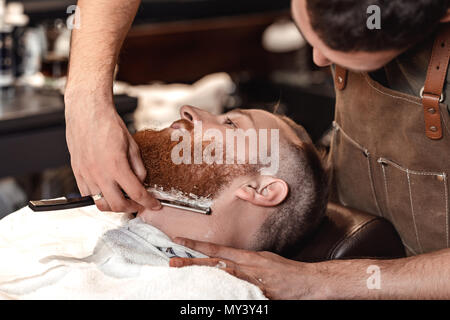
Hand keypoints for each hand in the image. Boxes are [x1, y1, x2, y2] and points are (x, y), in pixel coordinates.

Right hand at [65, 92, 160, 212]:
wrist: (87, 113)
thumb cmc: (109, 125)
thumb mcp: (132, 145)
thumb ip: (138, 168)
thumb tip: (141, 182)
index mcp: (117, 166)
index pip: (136, 193)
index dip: (148, 203)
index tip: (154, 205)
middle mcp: (100, 174)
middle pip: (118, 205)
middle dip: (132, 208)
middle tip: (139, 204)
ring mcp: (87, 175)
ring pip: (101, 203)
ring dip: (114, 204)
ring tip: (123, 198)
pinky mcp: (77, 173)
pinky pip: (88, 195)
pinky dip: (100, 197)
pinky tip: (108, 190)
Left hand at [169, 238, 325, 299]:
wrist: (305, 281)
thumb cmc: (283, 269)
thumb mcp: (262, 258)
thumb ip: (244, 260)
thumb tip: (227, 261)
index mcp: (246, 256)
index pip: (216, 249)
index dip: (197, 245)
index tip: (179, 241)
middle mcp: (246, 267)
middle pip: (214, 264)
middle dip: (191, 263)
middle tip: (172, 263)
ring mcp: (251, 281)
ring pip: (221, 278)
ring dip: (202, 278)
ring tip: (184, 278)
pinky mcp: (258, 295)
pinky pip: (237, 295)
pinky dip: (224, 295)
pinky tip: (211, 295)